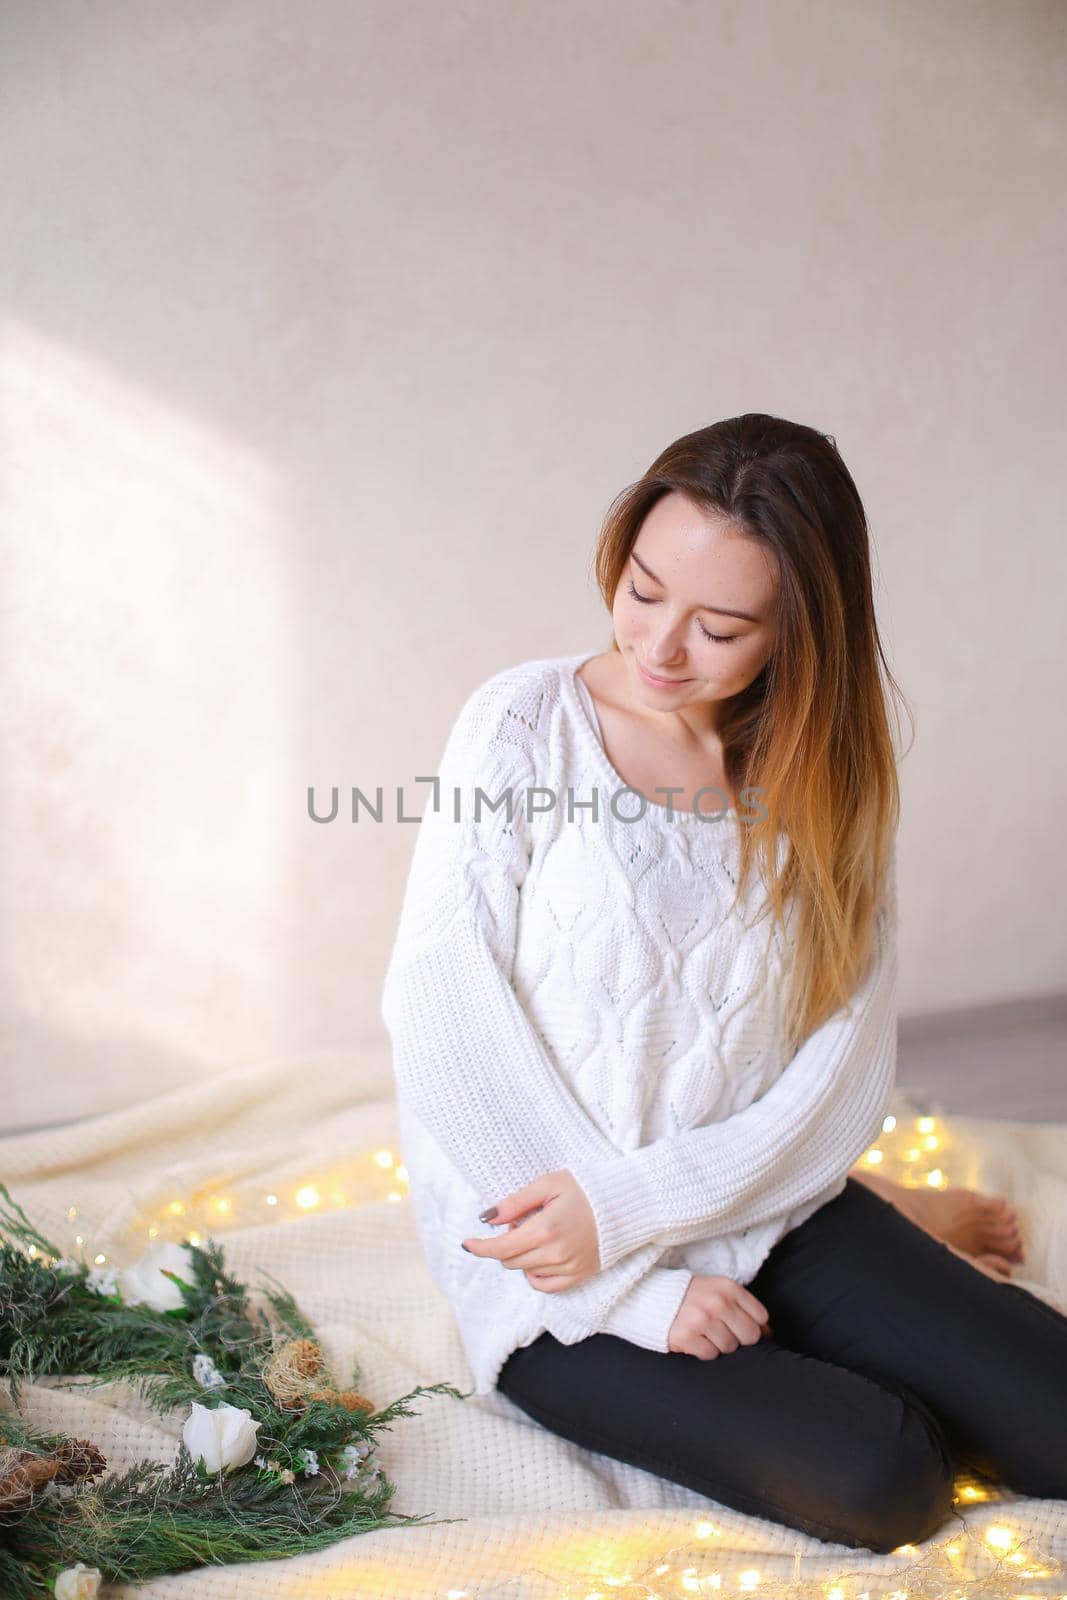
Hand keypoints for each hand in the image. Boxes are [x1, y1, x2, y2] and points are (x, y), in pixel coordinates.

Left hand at [460, 1169, 598, 1291]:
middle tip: (520, 1222)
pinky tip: (540, 1256)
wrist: (626, 1203)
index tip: (467, 1244)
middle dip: (505, 1244)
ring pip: (525, 1272)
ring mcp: (569, 1267)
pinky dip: (535, 1274)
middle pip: (511, 1261)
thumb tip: (487, 1218)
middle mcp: (556, 1253)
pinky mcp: (579, 1276)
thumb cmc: (586, 1188)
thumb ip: (515, 1202)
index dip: (480, 1247)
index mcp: (546, 1228)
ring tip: (537, 1233)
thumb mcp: (548, 1184)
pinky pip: (545, 1285)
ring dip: (521, 1256)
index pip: (501, 1248)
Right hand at [667, 1274, 774, 1359]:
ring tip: (705, 1332)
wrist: (650, 1296)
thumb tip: (770, 1333)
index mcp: (728, 1287)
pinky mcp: (686, 1337)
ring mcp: (701, 1320)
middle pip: (749, 1336)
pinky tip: (694, 1338)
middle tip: (721, 1330)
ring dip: (719, 1345)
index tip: (740, 1325)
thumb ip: (744, 1308)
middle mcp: (717, 1302)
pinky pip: (710, 1355)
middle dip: (739, 1338)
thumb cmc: (691, 1296)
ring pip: (730, 1347)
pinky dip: (703, 1350)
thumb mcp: (718, 1291)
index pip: (761, 1316)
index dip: (754, 1325)